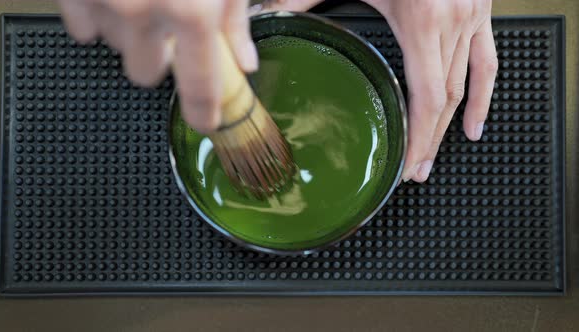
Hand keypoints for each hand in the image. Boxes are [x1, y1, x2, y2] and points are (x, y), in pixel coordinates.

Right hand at [57, 0, 257, 133]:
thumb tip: (243, 59)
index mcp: (192, 11)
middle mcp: (143, 13)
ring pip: (116, 52)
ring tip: (144, 2)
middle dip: (162, 59)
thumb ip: (235, 19)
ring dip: (131, 37)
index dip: (204, 113)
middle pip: (148, 75)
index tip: (206, 123)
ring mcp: (103, 1)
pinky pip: (81, 29)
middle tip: (171, 31)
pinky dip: (100, 20)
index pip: (200, 88)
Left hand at [257, 0, 497, 182]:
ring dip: (451, 128)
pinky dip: (485, 96)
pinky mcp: (480, 13)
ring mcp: (472, 19)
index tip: (408, 163)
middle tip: (413, 172)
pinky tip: (476, 123)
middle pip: (445, 100)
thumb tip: (271, 12)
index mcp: (421, 18)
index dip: (420, 135)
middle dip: (428, 141)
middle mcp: (453, 22)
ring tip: (435, 159)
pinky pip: (489, 62)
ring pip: (467, 87)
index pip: (426, 95)